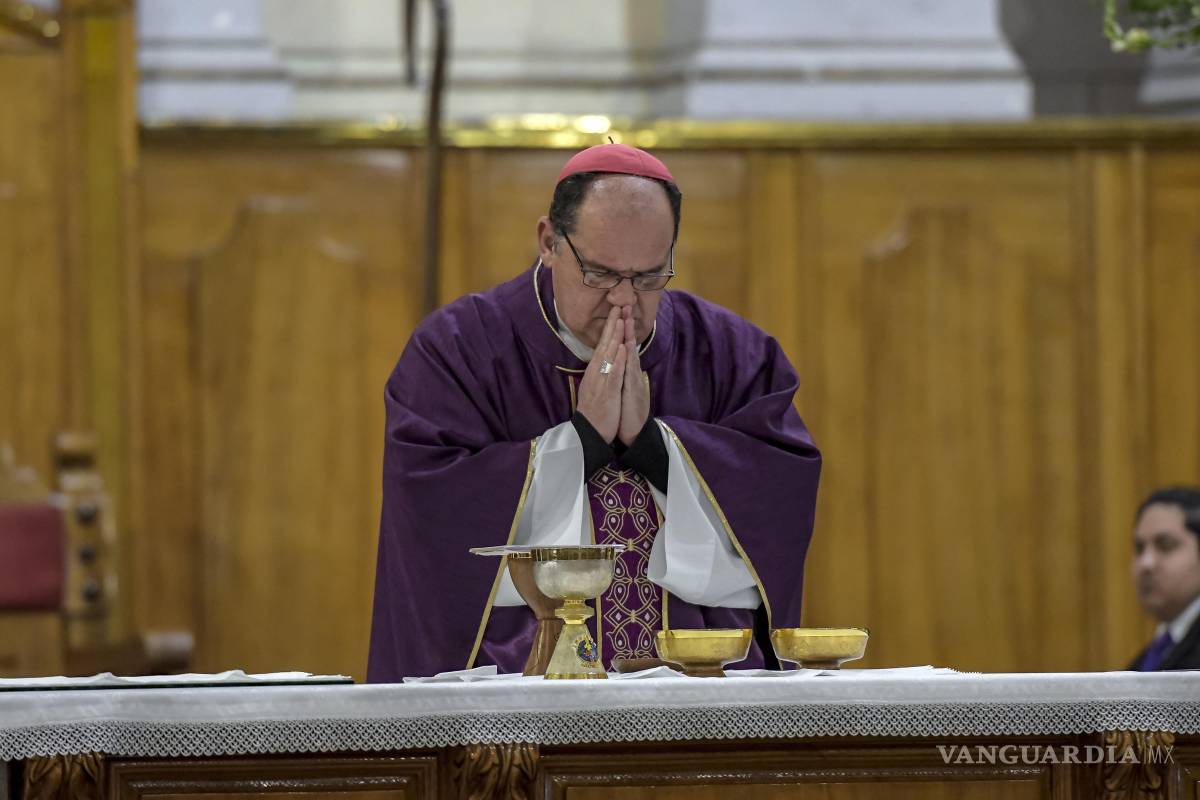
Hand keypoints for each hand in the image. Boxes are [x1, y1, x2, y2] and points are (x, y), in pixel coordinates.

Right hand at [575, 307, 624, 442]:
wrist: (589, 433)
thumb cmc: (595, 411)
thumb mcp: (596, 387)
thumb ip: (600, 372)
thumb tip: (603, 359)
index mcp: (595, 371)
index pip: (602, 345)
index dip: (610, 328)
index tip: (616, 312)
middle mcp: (596, 372)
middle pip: (605, 344)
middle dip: (612, 324)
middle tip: (618, 305)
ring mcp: (601, 381)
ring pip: (609, 355)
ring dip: (615, 337)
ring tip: (621, 320)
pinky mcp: (607, 392)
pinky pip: (613, 373)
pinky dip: (618, 360)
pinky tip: (623, 348)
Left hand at [617, 306, 648, 446]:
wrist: (632, 432)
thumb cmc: (625, 410)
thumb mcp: (621, 387)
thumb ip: (622, 373)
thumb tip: (621, 359)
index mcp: (625, 371)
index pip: (622, 345)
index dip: (620, 328)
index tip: (617, 310)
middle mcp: (631, 372)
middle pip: (628, 345)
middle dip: (626, 325)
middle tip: (625, 304)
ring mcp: (633, 380)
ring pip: (630, 354)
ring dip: (629, 336)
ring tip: (627, 319)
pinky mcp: (633, 391)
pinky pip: (629, 373)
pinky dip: (627, 359)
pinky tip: (627, 347)